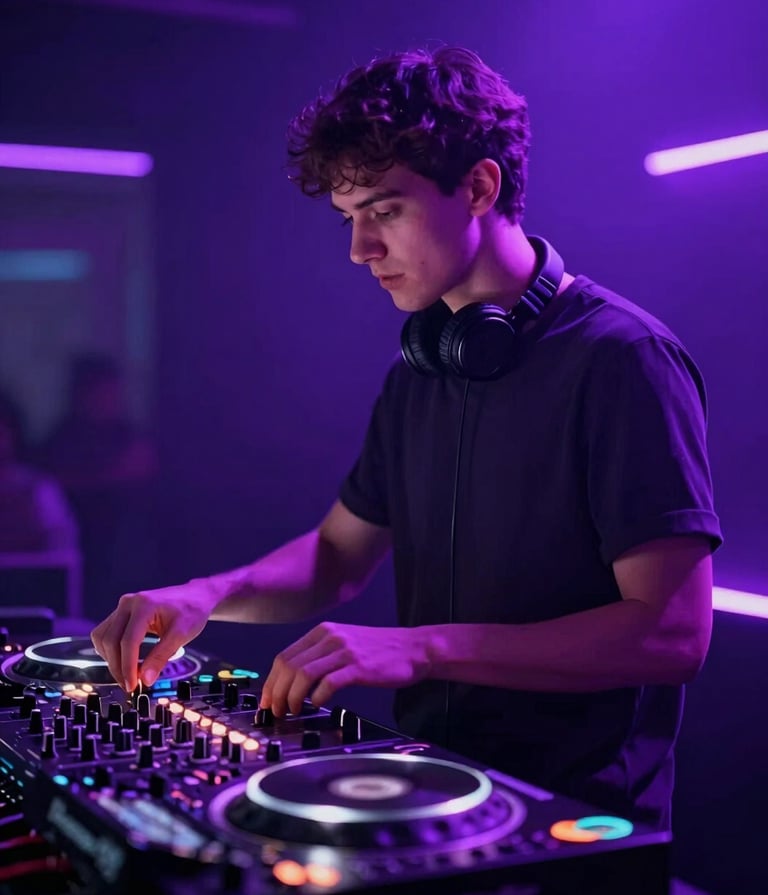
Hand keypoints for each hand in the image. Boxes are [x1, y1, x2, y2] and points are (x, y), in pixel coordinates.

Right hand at [90, 579, 217, 690]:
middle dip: (117, 666)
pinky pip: (106, 633)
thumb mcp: (181, 635)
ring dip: (111, 659)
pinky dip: (111, 650)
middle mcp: (129, 603)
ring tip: (127, 674)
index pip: (128, 640)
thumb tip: (146, 679)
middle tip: (130, 685)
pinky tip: (123, 661)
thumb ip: (161, 656)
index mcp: (144, 605)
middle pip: (110, 640)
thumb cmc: (191, 611)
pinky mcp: (121, 613)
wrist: (195, 596)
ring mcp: (123, 607)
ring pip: (102, 637)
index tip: (132, 685)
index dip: (127, 666)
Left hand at [259, 622, 428, 715]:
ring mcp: (344, 651)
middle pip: (289, 666)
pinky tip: (318, 705)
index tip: (267, 700)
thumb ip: (321, 655)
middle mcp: (330, 637)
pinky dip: (317, 697)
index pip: (284, 656)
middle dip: (276, 692)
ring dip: (292, 697)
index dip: (271, 682)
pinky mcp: (359, 667)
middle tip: (275, 711)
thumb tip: (295, 680)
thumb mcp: (345, 643)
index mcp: (323, 632)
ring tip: (293, 711)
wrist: (414, 648)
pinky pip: (328, 682)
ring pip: (303, 674)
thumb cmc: (381, 651)